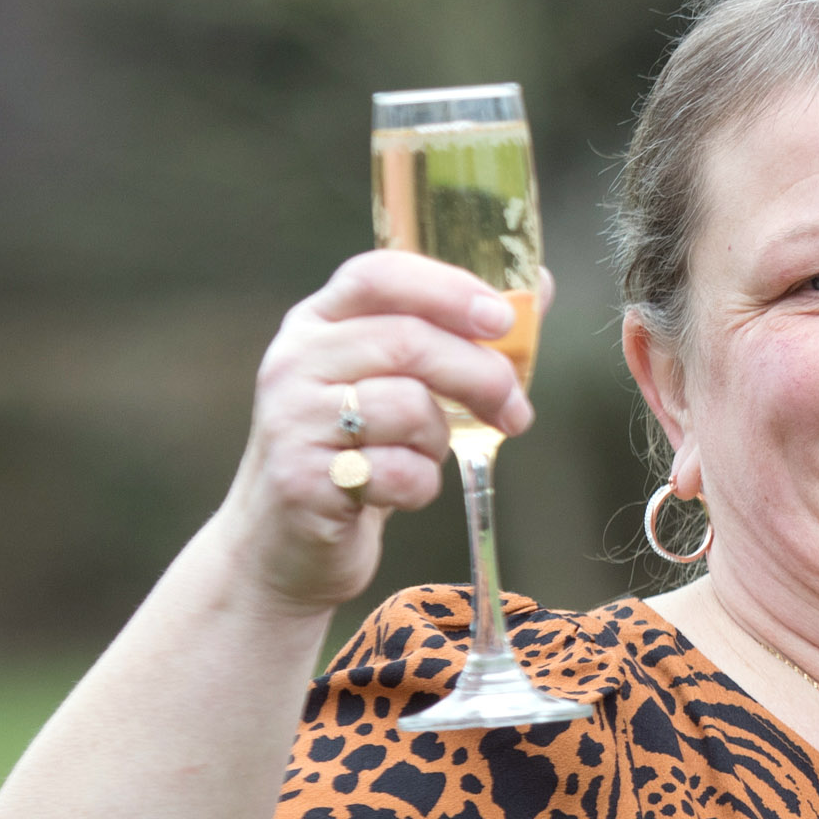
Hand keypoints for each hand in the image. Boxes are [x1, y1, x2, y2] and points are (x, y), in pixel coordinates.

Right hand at [220, 252, 538, 610]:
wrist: (282, 543)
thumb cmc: (353, 452)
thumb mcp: (395, 383)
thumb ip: (456, 335)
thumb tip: (537, 289)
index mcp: (317, 322)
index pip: (378, 275)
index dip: (447, 289)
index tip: (502, 318)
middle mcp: (295, 361)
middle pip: (408, 341)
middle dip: (479, 374)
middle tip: (514, 410)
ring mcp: (292, 419)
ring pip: (408, 406)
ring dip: (442, 439)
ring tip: (427, 455)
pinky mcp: (303, 480)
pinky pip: (398, 471)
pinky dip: (421, 486)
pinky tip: (402, 490)